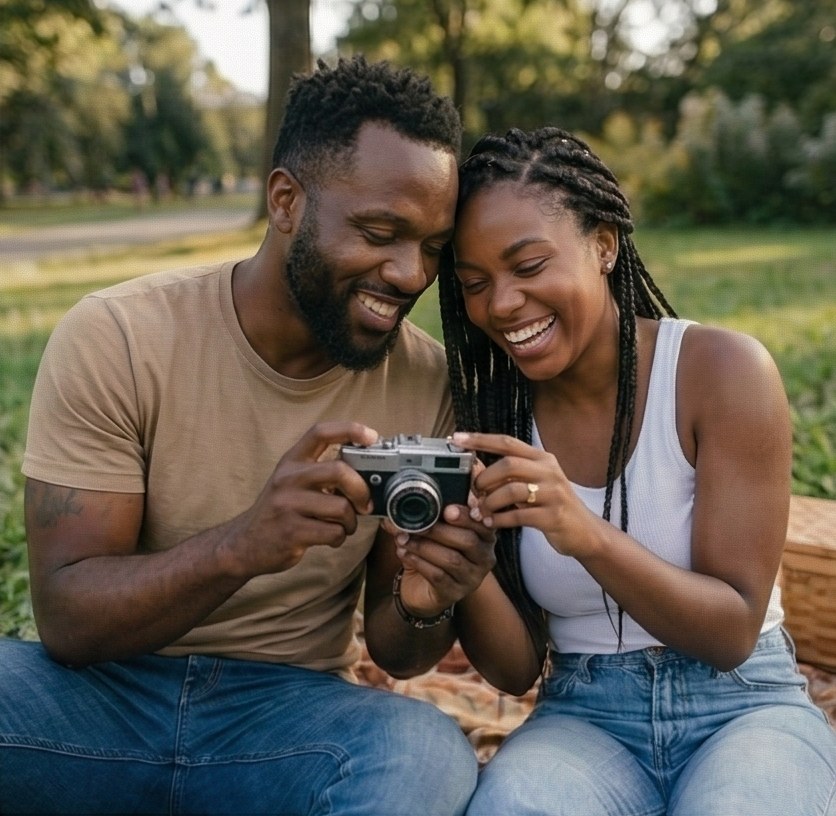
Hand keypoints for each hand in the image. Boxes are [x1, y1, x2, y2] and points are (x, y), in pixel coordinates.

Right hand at [223, 421, 379, 576]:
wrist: (245, 543)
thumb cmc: (280, 511)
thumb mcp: (292, 482)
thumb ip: (322, 473)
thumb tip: (366, 474)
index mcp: (292, 461)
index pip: (321, 432)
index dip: (350, 429)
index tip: (372, 437)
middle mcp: (288, 478)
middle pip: (340, 470)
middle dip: (362, 490)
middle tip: (365, 504)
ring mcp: (288, 505)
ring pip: (341, 507)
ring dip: (351, 522)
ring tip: (343, 526)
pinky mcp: (292, 532)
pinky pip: (334, 532)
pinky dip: (340, 538)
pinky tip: (331, 538)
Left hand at [384, 501, 495, 617]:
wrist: (421, 588)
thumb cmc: (432, 554)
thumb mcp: (431, 532)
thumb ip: (422, 518)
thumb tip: (395, 513)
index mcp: (484, 537)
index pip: (481, 524)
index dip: (465, 516)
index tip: (447, 510)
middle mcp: (484, 558)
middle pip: (468, 541)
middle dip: (439, 530)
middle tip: (417, 525)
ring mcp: (471, 578)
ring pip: (452, 559)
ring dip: (424, 546)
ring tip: (403, 539)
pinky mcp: (454, 593)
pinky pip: (438, 576)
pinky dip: (419, 562)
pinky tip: (405, 553)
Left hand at [452, 431, 598, 557]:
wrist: (585, 532)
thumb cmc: (551, 505)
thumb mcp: (533, 484)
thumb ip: (508, 475)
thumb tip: (474, 467)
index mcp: (542, 459)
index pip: (507, 442)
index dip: (480, 439)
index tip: (456, 438)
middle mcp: (549, 471)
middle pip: (508, 464)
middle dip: (485, 478)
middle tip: (474, 492)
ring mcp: (553, 493)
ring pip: (512, 490)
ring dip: (490, 502)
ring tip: (480, 512)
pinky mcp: (553, 516)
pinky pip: (519, 515)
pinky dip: (500, 520)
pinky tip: (492, 523)